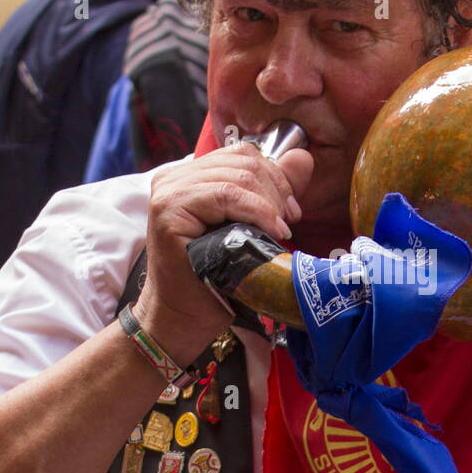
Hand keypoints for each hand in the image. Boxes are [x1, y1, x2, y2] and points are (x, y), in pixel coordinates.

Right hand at [133, 142, 313, 360]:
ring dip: (268, 204)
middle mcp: (174, 177)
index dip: (275, 176)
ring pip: (237, 176)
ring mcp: (169, 191)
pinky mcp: (169, 210)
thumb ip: (274, 189)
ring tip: (279, 231)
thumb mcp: (250, 227)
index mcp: (190, 176)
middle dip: (276, 191)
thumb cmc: (216, 279)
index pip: (242, 154)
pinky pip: (225, 195)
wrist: (186, 318)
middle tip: (288, 222)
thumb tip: (302, 157)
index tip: (290, 211)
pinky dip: (256, 211)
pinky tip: (272, 231)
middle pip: (243, 162)